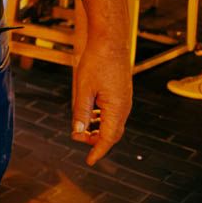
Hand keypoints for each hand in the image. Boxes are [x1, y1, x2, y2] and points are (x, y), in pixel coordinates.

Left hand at [71, 42, 131, 165]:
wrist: (110, 41)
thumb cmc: (97, 63)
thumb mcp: (84, 89)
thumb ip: (81, 112)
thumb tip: (78, 133)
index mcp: (116, 109)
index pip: (108, 138)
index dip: (98, 151)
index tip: (89, 161)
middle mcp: (124, 107)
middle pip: (111, 133)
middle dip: (95, 140)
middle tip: (77, 138)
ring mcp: (124, 100)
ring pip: (112, 123)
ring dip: (97, 129)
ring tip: (81, 128)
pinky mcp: (121, 94)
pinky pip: (112, 113)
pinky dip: (101, 118)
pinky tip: (89, 114)